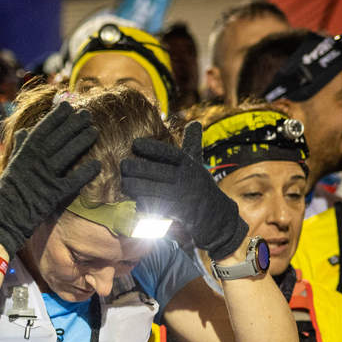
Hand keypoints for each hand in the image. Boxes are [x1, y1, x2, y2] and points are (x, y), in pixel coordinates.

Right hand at [0, 101, 100, 255]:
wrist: (3, 218)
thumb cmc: (7, 192)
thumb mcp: (10, 165)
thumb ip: (19, 148)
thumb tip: (23, 131)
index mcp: (24, 153)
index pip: (43, 129)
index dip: (56, 116)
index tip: (67, 106)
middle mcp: (35, 162)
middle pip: (59, 138)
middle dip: (73, 124)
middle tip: (87, 114)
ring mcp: (45, 177)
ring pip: (68, 154)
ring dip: (82, 142)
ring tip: (94, 131)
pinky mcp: (53, 194)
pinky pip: (73, 181)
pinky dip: (85, 173)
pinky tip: (97, 165)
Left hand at [121, 122, 248, 260]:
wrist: (218, 219)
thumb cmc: (201, 188)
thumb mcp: (198, 166)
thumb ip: (193, 145)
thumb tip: (194, 122)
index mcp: (191, 166)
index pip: (171, 154)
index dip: (153, 148)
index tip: (135, 143)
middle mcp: (189, 180)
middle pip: (159, 172)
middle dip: (138, 168)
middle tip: (123, 165)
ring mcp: (185, 198)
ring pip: (155, 191)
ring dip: (137, 188)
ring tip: (124, 184)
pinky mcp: (180, 216)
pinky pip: (158, 209)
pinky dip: (146, 206)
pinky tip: (135, 203)